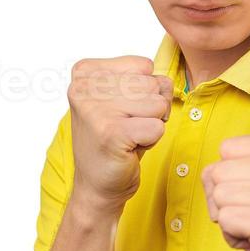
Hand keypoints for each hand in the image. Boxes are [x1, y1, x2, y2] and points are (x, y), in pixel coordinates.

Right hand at [67, 56, 170, 213]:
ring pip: (158, 104)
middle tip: (127, 126)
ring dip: (151, 124)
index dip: (144, 91)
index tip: (123, 110)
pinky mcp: (111, 132)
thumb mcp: (126, 98)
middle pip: (152, 84)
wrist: (96, 185)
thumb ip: (146, 80)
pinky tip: (129, 148)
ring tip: (128, 136)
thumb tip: (165, 85)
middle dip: (151, 109)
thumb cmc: (115, 138)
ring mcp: (96, 109)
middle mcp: (84, 87)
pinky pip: (158, 127)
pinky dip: (151, 141)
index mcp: (85, 72)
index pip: (143, 66)